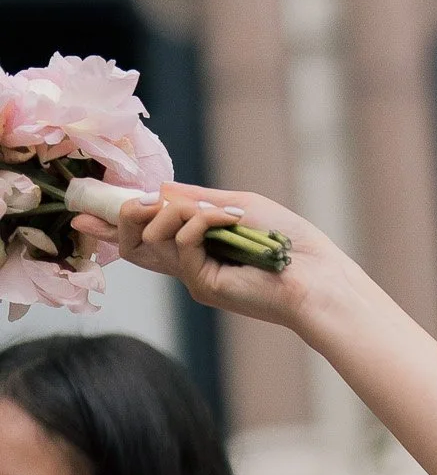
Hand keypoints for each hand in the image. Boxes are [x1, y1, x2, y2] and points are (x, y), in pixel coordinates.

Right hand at [73, 181, 351, 331]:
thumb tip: (157, 191)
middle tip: (134, 199)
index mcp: (196, 249)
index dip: (109, 226)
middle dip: (122, 215)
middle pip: (132, 243)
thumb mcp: (238, 207)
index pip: (143, 238)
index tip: (80, 213)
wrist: (319, 276)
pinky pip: (181, 241)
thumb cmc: (290, 242)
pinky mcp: (202, 283)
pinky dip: (200, 221)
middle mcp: (188, 267)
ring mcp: (193, 277)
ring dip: (174, 211)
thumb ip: (196, 200)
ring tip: (214, 210)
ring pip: (150, 239)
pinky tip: (228, 220)